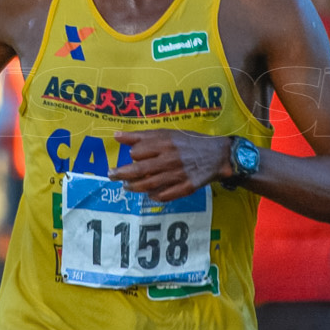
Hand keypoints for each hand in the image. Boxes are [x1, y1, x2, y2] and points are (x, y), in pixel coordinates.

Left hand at [109, 129, 230, 201]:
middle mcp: (169, 160)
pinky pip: (164, 196)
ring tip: (127, 186)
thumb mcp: (166, 133)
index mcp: (164, 144)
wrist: (218, 154)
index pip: (137, 152)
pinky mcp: (185, 187)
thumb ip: (141, 135)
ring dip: (134, 187)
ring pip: (148, 186)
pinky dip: (154, 197)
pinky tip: (149, 195)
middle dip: (121, 174)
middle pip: (138, 171)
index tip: (134, 155)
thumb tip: (116, 135)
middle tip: (112, 175)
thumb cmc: (189, 142)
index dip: (133, 154)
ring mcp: (177, 175)